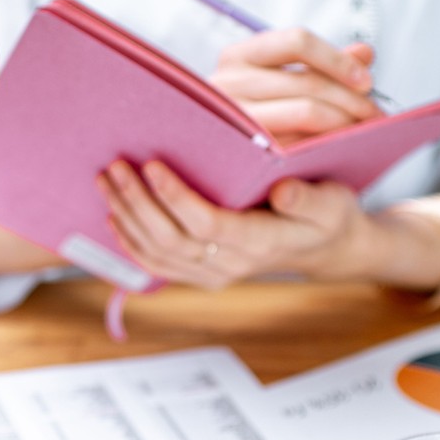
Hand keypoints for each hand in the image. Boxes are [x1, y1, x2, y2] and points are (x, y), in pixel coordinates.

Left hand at [98, 160, 372, 288]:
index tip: (152, 165)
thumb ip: (309, 200)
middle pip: (171, 239)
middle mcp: (231, 264)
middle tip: (116, 166)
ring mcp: (213, 274)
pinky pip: (157, 265)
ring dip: (126, 218)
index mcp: (261, 242)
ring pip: (157, 254)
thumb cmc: (328, 215)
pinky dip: (130, 242)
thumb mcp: (333, 202)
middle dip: (137, 202)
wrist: (324, 247)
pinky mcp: (201, 274)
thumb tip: (284, 191)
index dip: (175, 197)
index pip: (207, 224)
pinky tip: (114, 215)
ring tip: (106, 181)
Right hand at [209, 28, 377, 141]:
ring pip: (306, 111)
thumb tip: (366, 52)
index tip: (367, 81)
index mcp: (237, 57)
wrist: (217, 172)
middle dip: (353, 98)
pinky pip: (298, 143)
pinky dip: (326, 143)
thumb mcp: (285, 88)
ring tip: (368, 132)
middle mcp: (227, 83)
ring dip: (346, 121)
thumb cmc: (257, 120)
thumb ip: (323, 68)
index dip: (338, 59)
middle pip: (308, 81)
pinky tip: (343, 149)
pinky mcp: (241, 153)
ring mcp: (232, 118)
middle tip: (378, 117)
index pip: (297, 42)